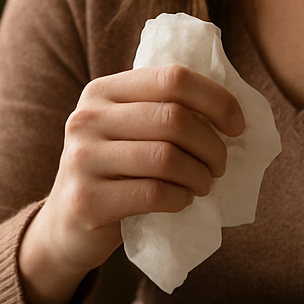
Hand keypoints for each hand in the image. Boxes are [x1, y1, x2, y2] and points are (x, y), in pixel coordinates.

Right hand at [19, 65, 245, 303]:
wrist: (66, 226)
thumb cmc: (115, 172)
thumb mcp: (127, 130)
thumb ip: (163, 109)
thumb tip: (234, 108)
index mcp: (103, 91)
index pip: (173, 78)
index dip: (216, 99)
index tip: (237, 126)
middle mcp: (87, 118)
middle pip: (174, 118)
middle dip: (212, 144)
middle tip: (219, 166)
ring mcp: (82, 159)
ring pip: (167, 157)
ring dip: (199, 174)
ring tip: (203, 184)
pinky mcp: (86, 200)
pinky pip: (153, 193)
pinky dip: (181, 198)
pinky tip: (182, 201)